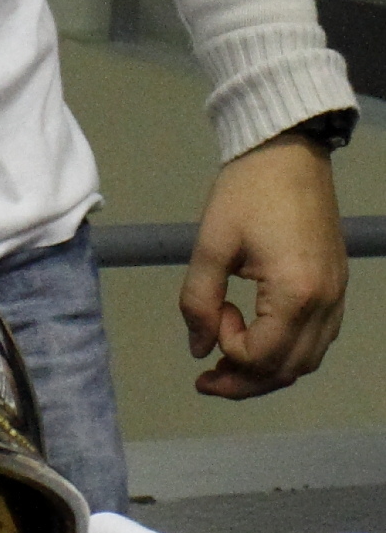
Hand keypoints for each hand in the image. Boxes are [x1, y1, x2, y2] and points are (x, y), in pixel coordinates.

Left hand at [180, 137, 347, 397]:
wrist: (288, 151)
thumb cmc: (247, 190)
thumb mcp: (210, 244)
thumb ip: (198, 301)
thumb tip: (197, 348)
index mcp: (295, 292)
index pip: (261, 355)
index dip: (227, 349)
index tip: (212, 313)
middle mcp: (325, 302)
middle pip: (288, 370)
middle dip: (244, 381)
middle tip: (207, 378)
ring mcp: (336, 296)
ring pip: (306, 360)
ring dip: (267, 370)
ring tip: (228, 363)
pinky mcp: (336, 286)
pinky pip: (317, 339)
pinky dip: (287, 351)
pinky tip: (259, 339)